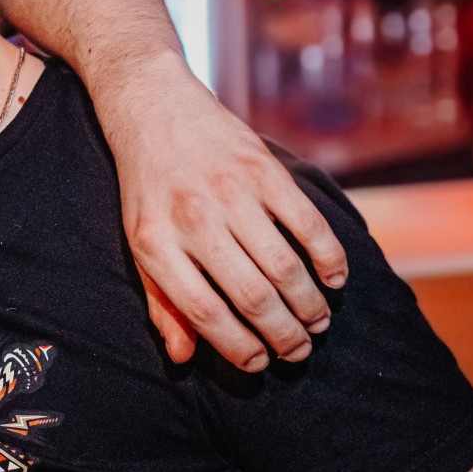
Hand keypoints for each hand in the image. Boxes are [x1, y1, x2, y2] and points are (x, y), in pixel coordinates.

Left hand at [98, 55, 348, 370]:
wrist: (152, 106)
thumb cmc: (146, 189)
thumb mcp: (138, 243)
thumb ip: (161, 301)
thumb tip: (183, 357)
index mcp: (155, 244)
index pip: (203, 311)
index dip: (238, 346)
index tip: (259, 365)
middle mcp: (193, 219)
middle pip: (252, 295)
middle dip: (283, 335)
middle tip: (299, 351)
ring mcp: (231, 192)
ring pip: (284, 266)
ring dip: (309, 304)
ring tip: (317, 323)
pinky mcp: (263, 168)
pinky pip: (307, 223)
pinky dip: (328, 257)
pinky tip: (334, 279)